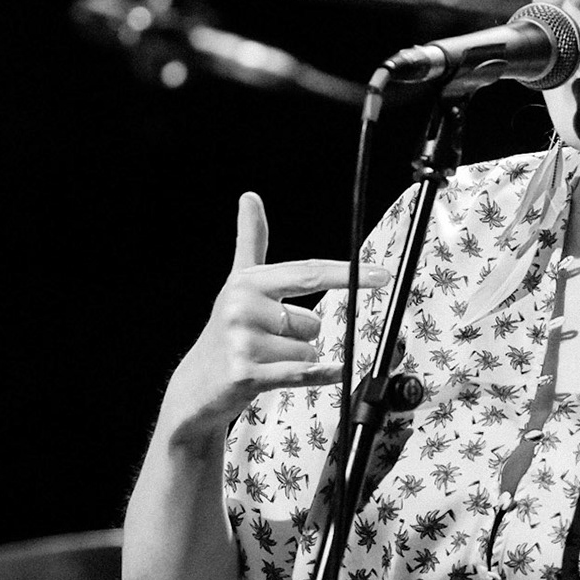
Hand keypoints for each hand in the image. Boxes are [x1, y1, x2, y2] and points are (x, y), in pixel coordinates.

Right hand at [159, 193, 389, 446]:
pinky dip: (322, 375)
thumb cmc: (226, 330)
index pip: (308, 274)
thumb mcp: (238, 282)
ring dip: (298, 360)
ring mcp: (242, 342)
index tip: (381, 275)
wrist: (197, 382)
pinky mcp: (246, 373)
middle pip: (312, 322)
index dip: (348, 274)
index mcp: (247, 282)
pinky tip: (333, 372)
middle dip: (302, 336)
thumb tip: (250, 196)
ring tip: (266, 360)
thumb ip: (250, 240)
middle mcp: (242, 308)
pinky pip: (303, 372)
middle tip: (270, 341)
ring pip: (309, 351)